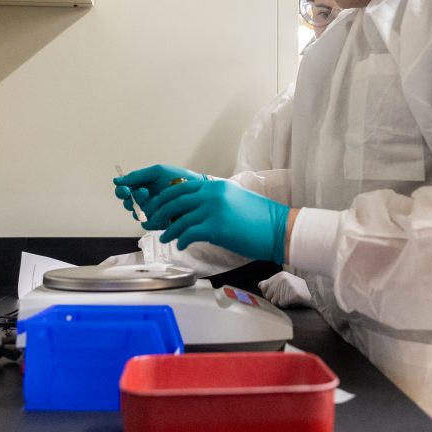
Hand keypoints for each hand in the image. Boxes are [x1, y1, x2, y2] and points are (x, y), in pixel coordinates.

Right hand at [112, 164, 203, 217]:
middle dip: (133, 198)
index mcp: (140, 187)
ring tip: (158, 200)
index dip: (121, 191)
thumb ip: (137, 176)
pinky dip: (152, 217)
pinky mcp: (159, 223)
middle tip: (144, 192)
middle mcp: (143, 201)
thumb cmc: (178, 178)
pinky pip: (147, 223)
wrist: (196, 188)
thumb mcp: (157, 172)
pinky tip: (161, 211)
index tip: (125, 188)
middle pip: (127, 204)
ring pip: (136, 215)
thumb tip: (116, 181)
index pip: (123, 191)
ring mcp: (151, 212)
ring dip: (144, 207)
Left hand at [147, 179, 288, 263]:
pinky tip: (181, 246)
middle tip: (152, 222)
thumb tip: (196, 210)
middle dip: (160, 212)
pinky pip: (189, 234)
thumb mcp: (234, 199)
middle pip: (175, 200)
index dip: (165, 197)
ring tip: (164, 237)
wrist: (279, 229)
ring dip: (169, 230)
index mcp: (216, 185)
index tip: (157, 206)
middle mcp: (212, 193)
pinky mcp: (216, 227)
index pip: (181, 187)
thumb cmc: (261, 218)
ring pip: (180, 219)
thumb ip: (214, 200)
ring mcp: (213, 209)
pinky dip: (181, 241)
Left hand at [259, 271, 311, 307]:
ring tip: (288, 299)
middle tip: (284, 296)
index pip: (263, 287)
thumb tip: (260, 285)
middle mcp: (282, 279)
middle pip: (268, 295)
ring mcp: (288, 286)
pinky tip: (291, 302)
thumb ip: (271, 283)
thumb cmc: (297, 289)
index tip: (275, 293)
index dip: (268, 292)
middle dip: (274, 298)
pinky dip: (285, 305)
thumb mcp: (284, 283)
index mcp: (280, 275)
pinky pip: (282, 304)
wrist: (313, 294)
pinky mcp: (293, 295)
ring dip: (280, 303)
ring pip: (274, 301)